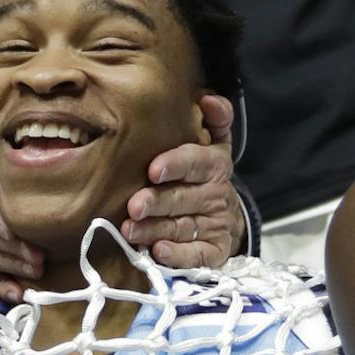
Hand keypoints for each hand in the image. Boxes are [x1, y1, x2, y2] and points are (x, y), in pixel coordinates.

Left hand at [123, 94, 239, 268]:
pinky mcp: (214, 251)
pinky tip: (157, 251)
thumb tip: (207, 97)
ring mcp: (215, 224)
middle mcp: (216, 195)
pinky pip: (196, 256)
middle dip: (158, 202)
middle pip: (184, 198)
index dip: (176, 164)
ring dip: (156, 230)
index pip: (196, 161)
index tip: (153, 169)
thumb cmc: (203, 174)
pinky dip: (178, 256)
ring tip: (130, 231)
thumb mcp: (214, 143)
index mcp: (215, 165)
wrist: (225, 215)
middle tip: (133, 206)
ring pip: (183, 227)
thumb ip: (214, 119)